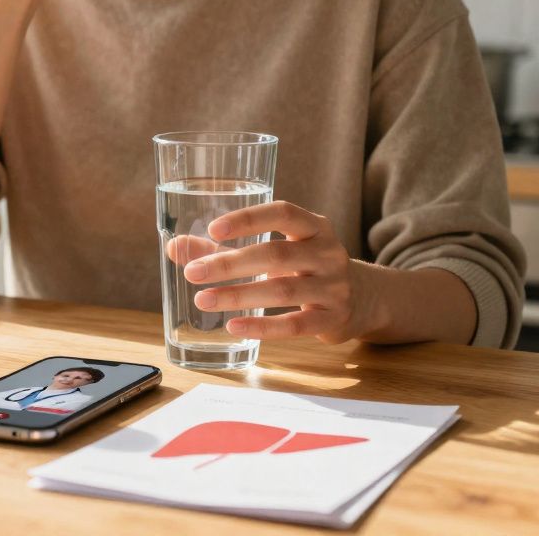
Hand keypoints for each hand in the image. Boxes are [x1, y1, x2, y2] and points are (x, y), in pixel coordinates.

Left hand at [166, 201, 386, 343]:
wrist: (364, 299)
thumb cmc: (306, 268)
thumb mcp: (277, 250)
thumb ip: (227, 248)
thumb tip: (174, 247)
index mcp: (314, 226)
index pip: (282, 212)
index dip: (249, 218)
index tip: (213, 228)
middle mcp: (327, 253)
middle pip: (276, 255)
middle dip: (230, 263)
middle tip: (193, 272)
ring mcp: (333, 287)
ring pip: (282, 290)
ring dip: (238, 295)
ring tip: (202, 300)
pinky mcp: (333, 319)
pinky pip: (294, 324)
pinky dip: (262, 327)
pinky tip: (233, 326)